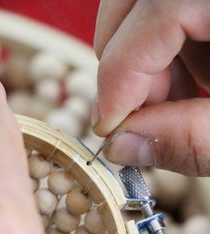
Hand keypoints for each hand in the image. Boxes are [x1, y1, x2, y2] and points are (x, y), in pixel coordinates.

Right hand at [92, 0, 209, 175]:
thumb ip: (189, 139)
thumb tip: (121, 147)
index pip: (156, 10)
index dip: (119, 75)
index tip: (107, 128)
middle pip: (132, 4)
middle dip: (121, 65)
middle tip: (140, 114)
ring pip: (141, 13)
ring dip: (142, 64)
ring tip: (173, 105)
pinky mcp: (196, 8)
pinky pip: (161, 18)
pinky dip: (160, 55)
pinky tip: (185, 85)